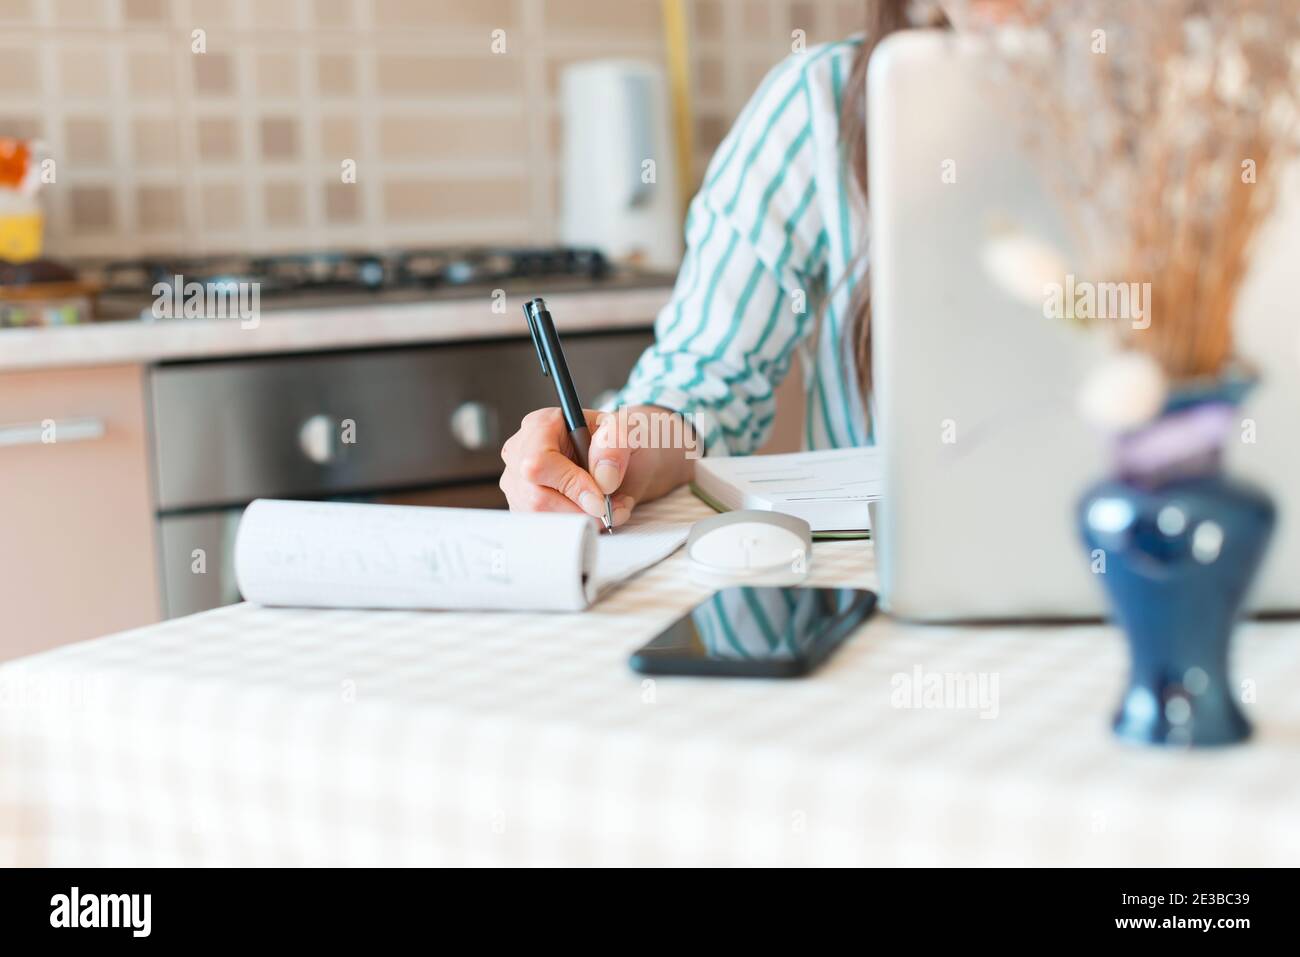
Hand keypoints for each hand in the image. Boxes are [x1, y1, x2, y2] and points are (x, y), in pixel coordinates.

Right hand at [499, 405, 695, 524]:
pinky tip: (593, 514)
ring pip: (539, 517)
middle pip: (535, 496)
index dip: (570, 484)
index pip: (539, 461)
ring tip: (609, 508)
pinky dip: (574, 527)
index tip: (600, 499)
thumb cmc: (622, 441)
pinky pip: (543, 528)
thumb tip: (603, 478)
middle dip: (580, 510)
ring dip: (581, 520)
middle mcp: (522, 452)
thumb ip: (617, 444)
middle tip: (611, 507)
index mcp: (542, 424)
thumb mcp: (631, 430)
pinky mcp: (525, 506)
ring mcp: (520, 482)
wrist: (627, 461)